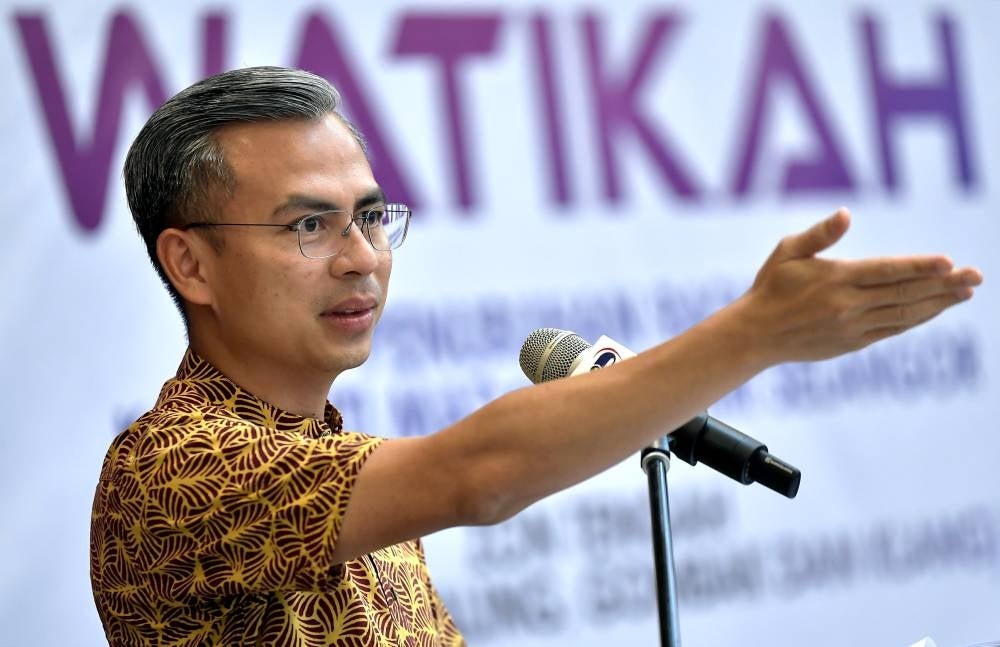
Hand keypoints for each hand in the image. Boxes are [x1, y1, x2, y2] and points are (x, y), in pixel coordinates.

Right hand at [735, 208, 982, 363]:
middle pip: (905, 293)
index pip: (887, 271)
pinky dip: (917, 318)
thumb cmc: (770, 287)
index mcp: (835, 279)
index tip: (949, 262)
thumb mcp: (787, 252)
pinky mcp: (853, 342)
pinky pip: (893, 328)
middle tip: (975, 277)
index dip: (920, 267)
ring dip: (938, 303)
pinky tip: (934, 309)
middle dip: (944, 285)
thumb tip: (846, 214)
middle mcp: (848, 305)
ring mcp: (853, 327)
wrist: (755, 335)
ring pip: (905, 314)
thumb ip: (819, 234)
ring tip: (964, 293)